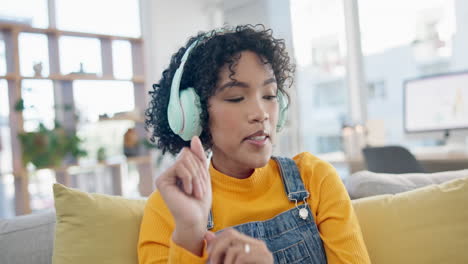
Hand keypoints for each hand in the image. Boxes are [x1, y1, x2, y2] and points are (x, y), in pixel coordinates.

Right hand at [155, 136, 211, 253]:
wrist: (195, 218)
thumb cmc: (200, 201)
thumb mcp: (203, 175)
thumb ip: (198, 156)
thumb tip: (194, 137)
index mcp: (179, 169)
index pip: (190, 152)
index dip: (200, 165)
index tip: (202, 183)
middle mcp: (169, 171)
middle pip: (187, 155)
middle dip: (198, 172)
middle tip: (199, 190)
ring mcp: (164, 175)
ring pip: (184, 160)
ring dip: (195, 177)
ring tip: (195, 192)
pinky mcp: (161, 180)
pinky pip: (180, 167)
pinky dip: (189, 179)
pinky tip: (186, 192)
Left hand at [205, 229, 273, 263]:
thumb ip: (219, 251)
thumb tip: (207, 235)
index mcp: (251, 244)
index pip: (230, 233)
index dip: (216, 242)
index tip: (208, 256)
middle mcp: (258, 245)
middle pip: (231, 236)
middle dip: (217, 250)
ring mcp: (263, 251)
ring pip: (234, 249)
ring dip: (224, 263)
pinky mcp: (265, 258)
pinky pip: (241, 257)